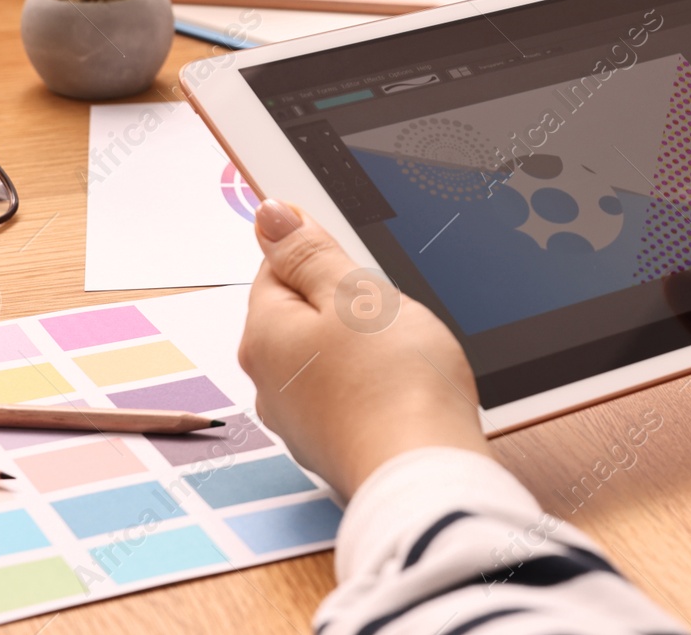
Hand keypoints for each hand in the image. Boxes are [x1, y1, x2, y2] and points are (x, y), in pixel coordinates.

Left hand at [237, 201, 488, 498]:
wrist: (425, 475)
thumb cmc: (395, 383)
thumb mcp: (355, 294)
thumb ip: (309, 252)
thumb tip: (270, 215)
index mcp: (265, 335)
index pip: (275, 267)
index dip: (322, 256)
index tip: (359, 264)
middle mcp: (269, 382)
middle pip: (302, 315)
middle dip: (346, 305)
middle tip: (389, 311)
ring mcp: (300, 420)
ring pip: (327, 357)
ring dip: (362, 347)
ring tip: (403, 354)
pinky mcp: (334, 446)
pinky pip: (348, 395)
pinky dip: (372, 386)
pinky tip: (404, 388)